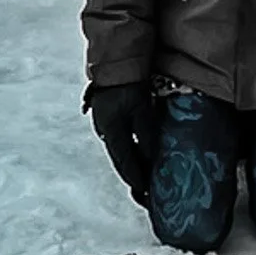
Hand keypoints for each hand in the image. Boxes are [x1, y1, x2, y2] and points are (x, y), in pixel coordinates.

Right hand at [87, 83, 153, 202]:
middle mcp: (104, 130)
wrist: (116, 61)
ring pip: (119, 150)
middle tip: (143, 192)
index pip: (124, 160)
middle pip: (119, 159)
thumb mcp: (140, 108)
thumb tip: (150, 157)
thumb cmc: (129, 83)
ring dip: (130, 164)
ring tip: (142, 178)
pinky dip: (129, 151)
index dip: (134, 177)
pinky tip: (137, 155)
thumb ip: (145, 133)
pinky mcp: (108, 116)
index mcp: (110, 130)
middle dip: (131, 175)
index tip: (143, 191)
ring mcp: (105, 123)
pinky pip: (119, 140)